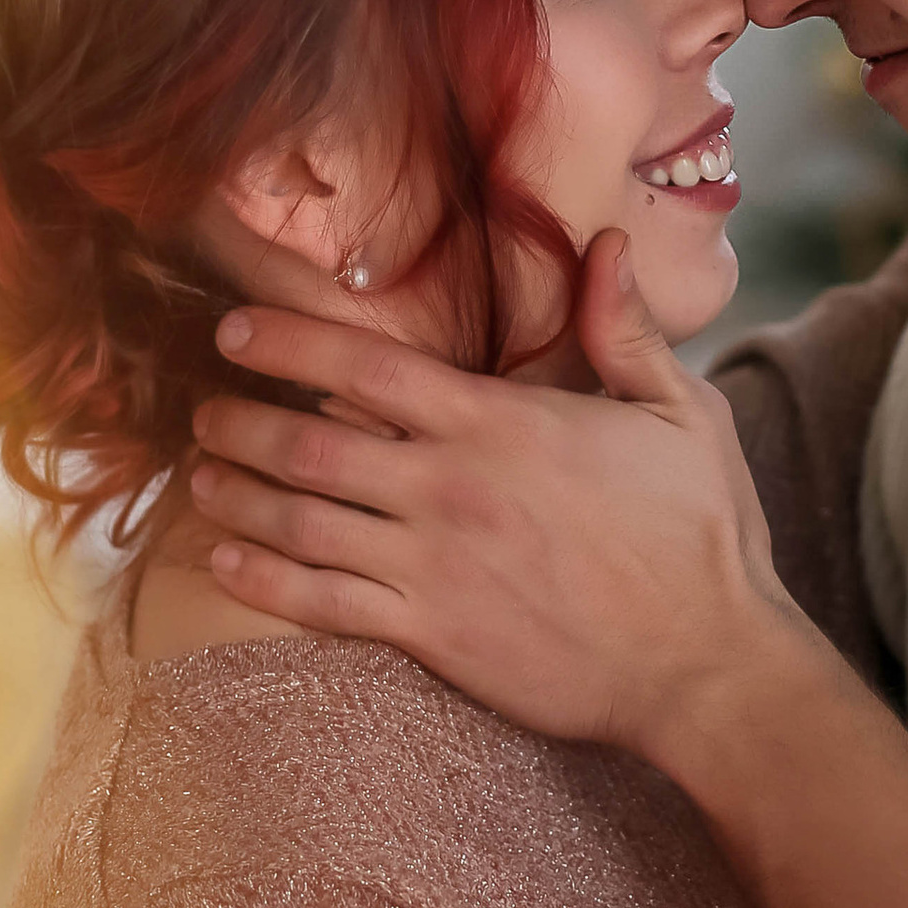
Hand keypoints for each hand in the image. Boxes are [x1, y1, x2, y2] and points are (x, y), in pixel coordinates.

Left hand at [188, 234, 805, 754]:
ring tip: (199, 479)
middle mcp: (450, 489)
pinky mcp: (433, 636)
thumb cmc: (702, 534)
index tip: (233, 330)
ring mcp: (434, 566)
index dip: (288, 341)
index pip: (365, 367)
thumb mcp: (682, 412)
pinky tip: (225, 564)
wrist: (707, 664)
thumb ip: (626, 329)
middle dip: (241, 422)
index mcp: (500, 424)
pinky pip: (321, 605)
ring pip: (300, 523)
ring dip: (237, 496)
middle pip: (309, 443)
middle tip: (202, 411)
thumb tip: (609, 243)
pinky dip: (260, 582)